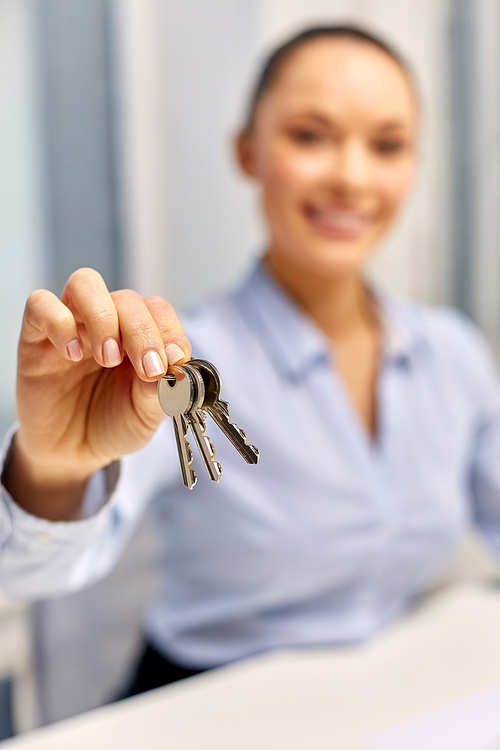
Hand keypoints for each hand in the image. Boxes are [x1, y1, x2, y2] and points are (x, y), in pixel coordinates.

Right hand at [4, 268, 190, 518]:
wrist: (73, 453)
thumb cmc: (114, 425)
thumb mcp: (146, 415)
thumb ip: (162, 392)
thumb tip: (179, 373)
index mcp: (140, 335)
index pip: (158, 310)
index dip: (170, 330)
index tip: (176, 360)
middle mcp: (108, 323)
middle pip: (127, 299)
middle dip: (143, 332)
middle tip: (148, 370)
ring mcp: (72, 325)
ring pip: (85, 284)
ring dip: (103, 317)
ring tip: (109, 358)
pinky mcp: (36, 337)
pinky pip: (41, 305)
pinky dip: (59, 323)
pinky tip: (72, 355)